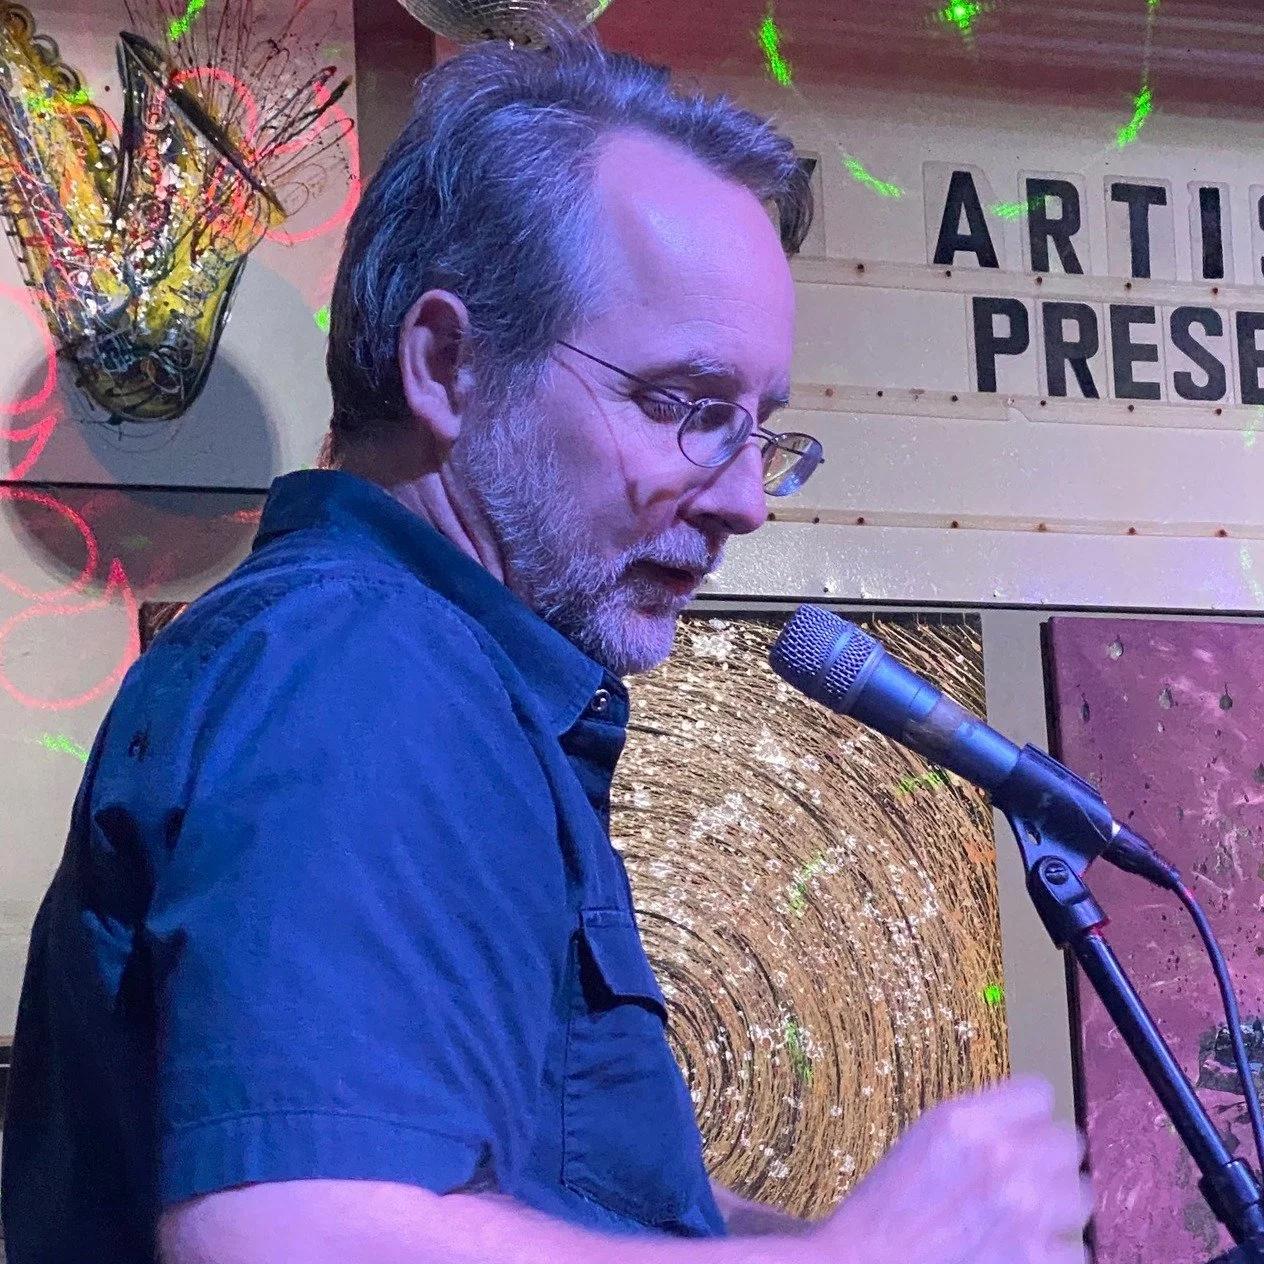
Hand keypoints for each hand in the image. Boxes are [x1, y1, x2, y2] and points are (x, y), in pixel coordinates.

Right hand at [807, 1076, 1092, 1263]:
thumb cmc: (886, 1210)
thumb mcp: (924, 1139)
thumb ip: (977, 1123)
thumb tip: (1025, 1121)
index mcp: (964, 1121)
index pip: (1039, 1094)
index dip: (1030, 1116)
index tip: (1024, 1131)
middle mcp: (998, 1157)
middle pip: (1068, 1142)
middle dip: (1047, 1160)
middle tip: (1024, 1178)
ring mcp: (1022, 1210)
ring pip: (1080, 1193)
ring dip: (1057, 1205)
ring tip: (1024, 1216)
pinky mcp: (1036, 1258)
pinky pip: (1076, 1247)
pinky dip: (1053, 1253)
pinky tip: (1019, 1249)